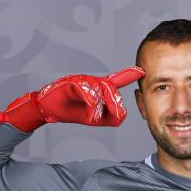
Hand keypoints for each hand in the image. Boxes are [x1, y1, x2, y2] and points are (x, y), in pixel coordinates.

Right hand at [0, 66, 144, 132]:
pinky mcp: (72, 82)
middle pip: (112, 89)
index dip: (128, 74)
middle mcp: (93, 81)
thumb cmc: (72, 112)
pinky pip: (86, 90)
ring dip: (102, 104)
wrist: (49, 110)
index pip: (116, 80)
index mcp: (99, 89)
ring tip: (95, 116)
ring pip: (101, 89)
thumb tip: (121, 115)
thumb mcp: (96, 119)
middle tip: (116, 113)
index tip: (141, 71)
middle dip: (116, 103)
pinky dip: (90, 101)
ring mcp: (82, 80)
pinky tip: (91, 109)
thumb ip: (111, 118)